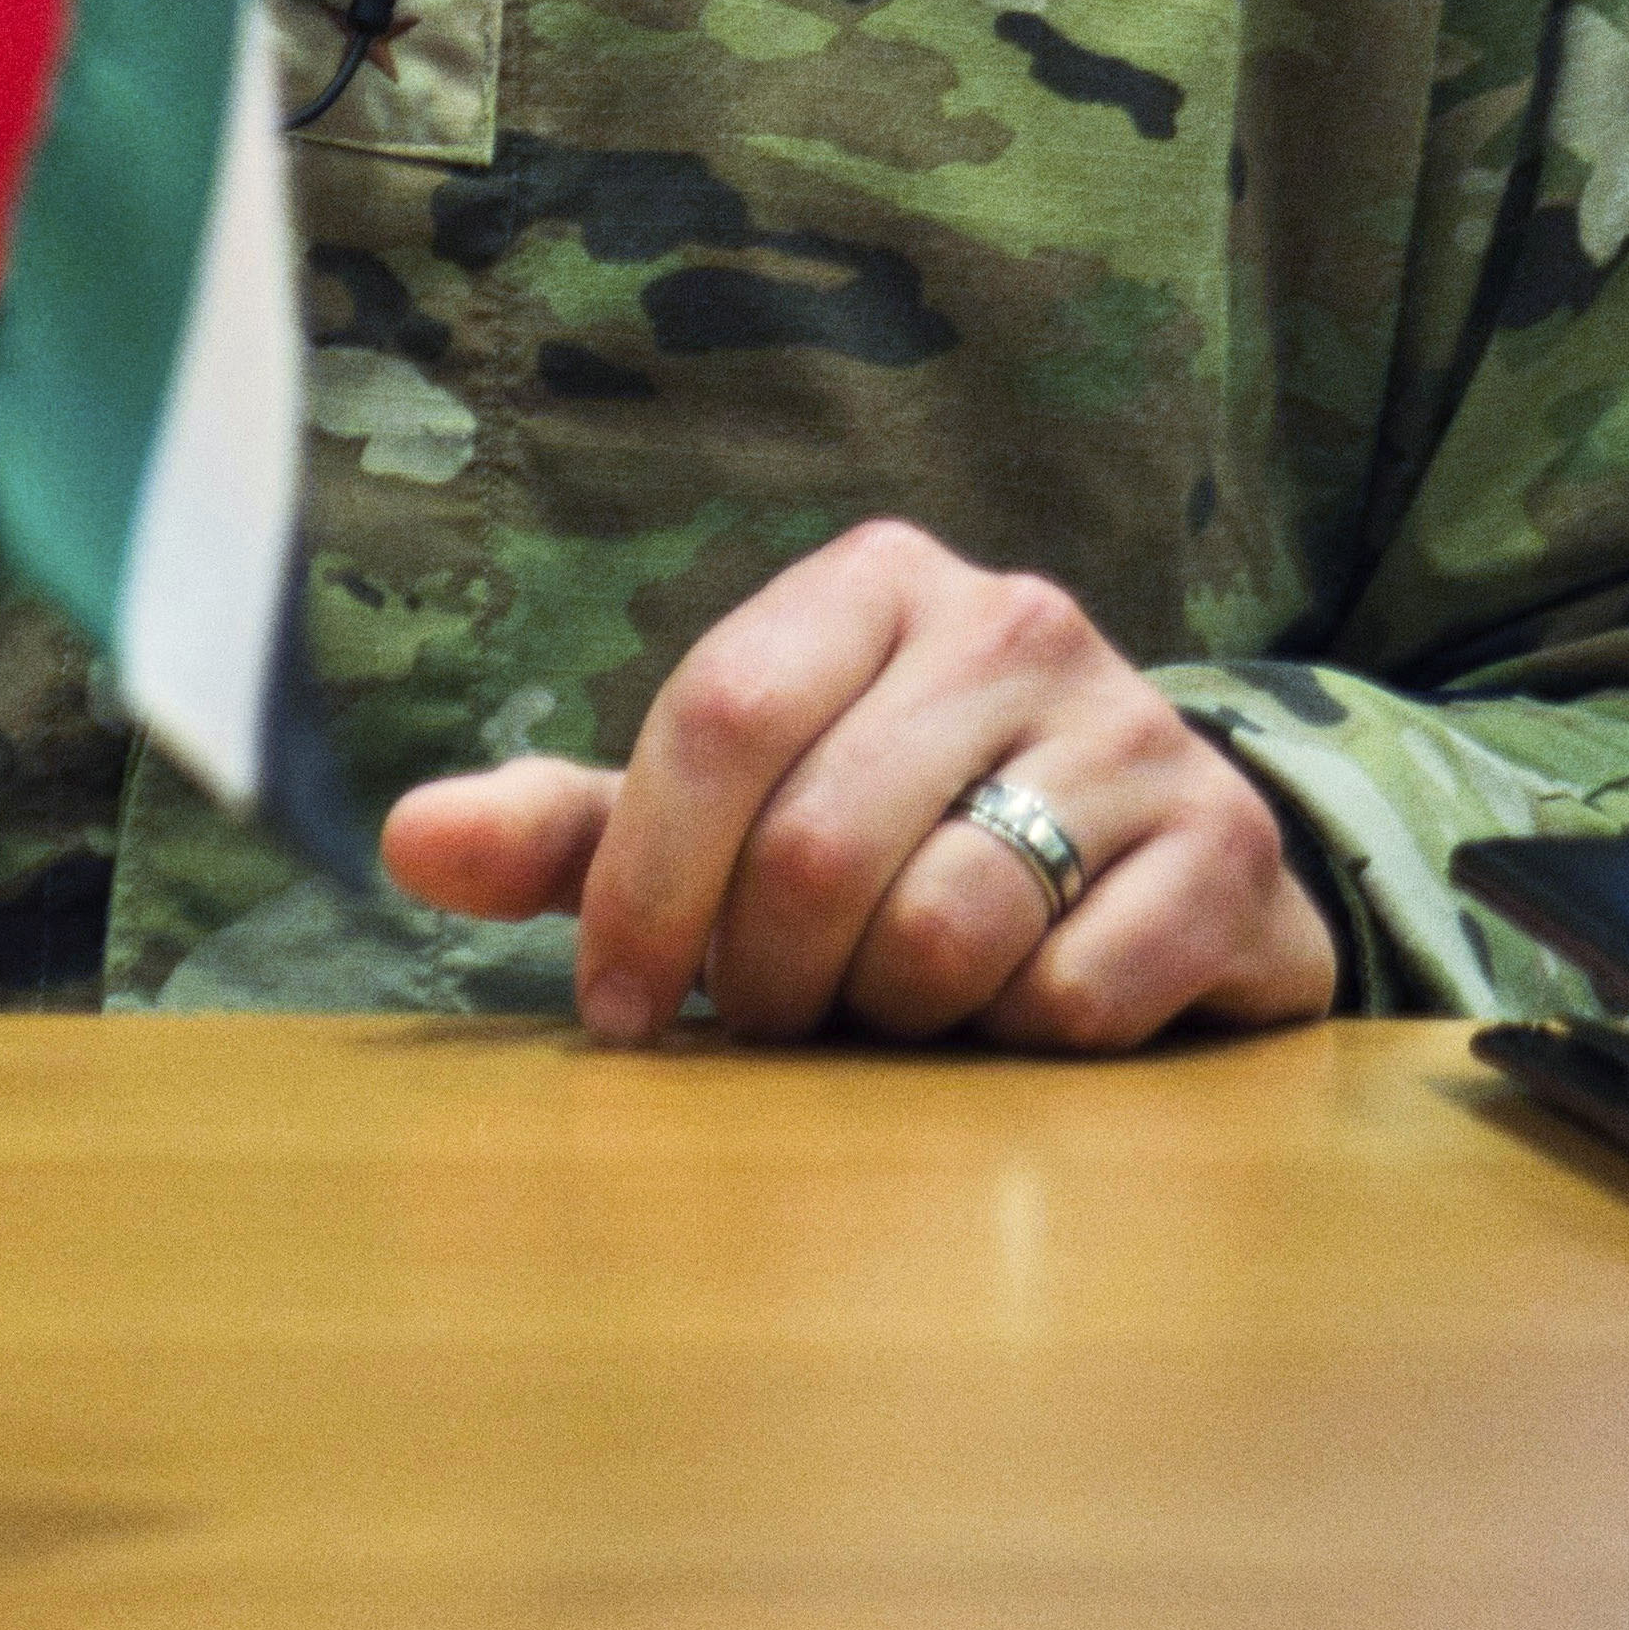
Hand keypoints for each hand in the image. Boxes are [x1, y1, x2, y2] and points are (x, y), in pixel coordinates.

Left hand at [373, 520, 1340, 1052]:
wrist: (1152, 870)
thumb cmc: (900, 839)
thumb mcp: (729, 820)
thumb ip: (575, 831)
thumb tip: (403, 841)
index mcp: (873, 582)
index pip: (716, 719)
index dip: (645, 887)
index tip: (616, 1013)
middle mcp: (1013, 618)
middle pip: (819, 844)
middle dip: (769, 979)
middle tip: (782, 1019)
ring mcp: (1135, 726)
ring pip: (944, 930)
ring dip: (895, 1018)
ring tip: (905, 1003)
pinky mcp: (1225, 849)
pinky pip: (1069, 998)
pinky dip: (1017, 1046)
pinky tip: (1022, 1016)